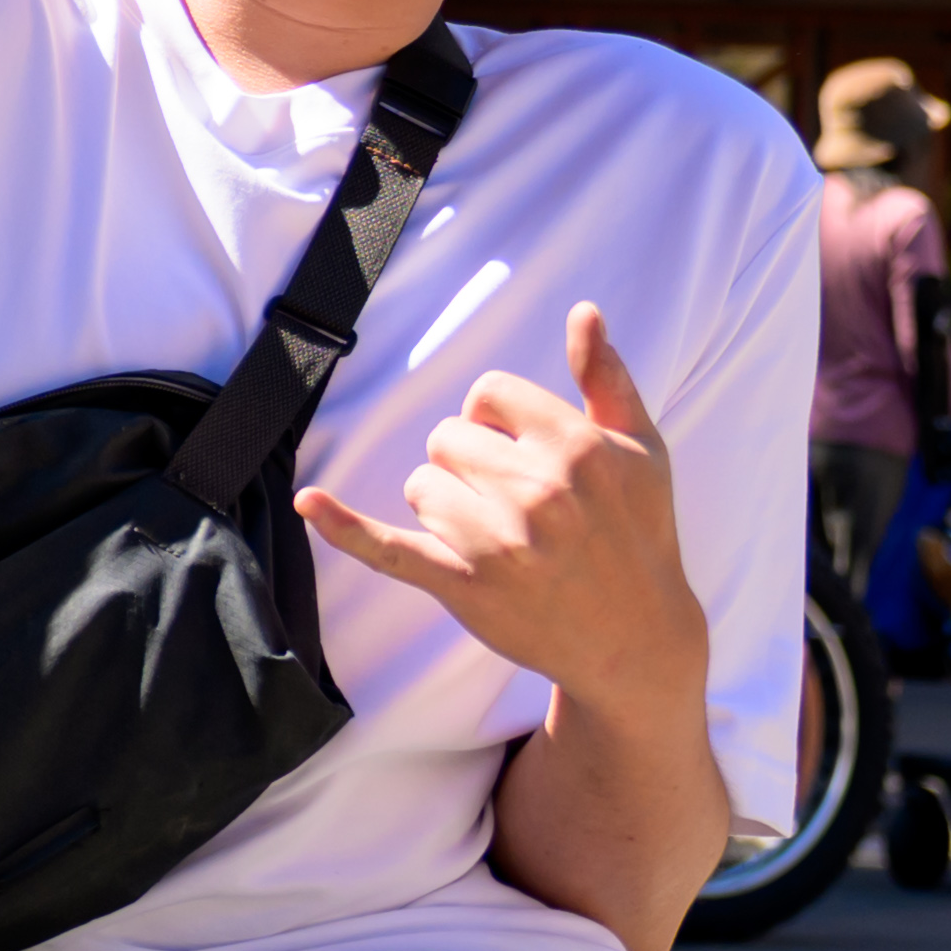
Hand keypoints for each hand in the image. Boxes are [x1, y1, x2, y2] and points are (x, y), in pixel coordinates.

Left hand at [303, 306, 709, 713]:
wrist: (636, 637)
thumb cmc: (639, 531)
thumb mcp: (643, 449)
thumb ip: (608, 378)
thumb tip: (585, 313)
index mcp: (577, 445)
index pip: (488, 392)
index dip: (496, 418)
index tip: (521, 451)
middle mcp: (538, 490)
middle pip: (447, 436)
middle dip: (468, 463)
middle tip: (515, 504)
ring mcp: (498, 543)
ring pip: (421, 483)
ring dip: (444, 503)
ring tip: (496, 535)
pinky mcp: (465, 587)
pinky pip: (389, 548)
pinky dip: (344, 527)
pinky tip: (307, 502)